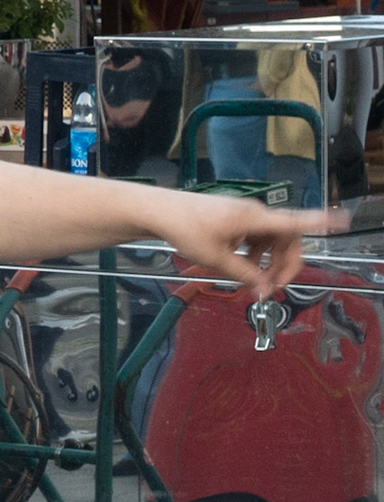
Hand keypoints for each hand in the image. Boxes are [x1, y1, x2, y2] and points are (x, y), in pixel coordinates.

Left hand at [153, 195, 346, 298]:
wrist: (159, 212)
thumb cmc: (186, 230)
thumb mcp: (216, 258)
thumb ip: (243, 274)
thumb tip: (264, 290)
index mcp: (254, 218)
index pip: (295, 221)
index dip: (320, 223)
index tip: (342, 221)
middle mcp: (254, 213)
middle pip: (286, 238)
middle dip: (284, 264)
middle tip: (271, 288)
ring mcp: (244, 215)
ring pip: (270, 240)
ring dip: (268, 261)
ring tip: (253, 281)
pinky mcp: (234, 219)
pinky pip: (255, 238)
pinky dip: (254, 253)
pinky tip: (239, 265)